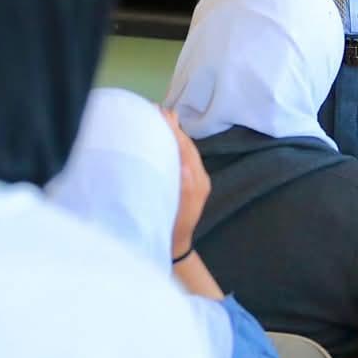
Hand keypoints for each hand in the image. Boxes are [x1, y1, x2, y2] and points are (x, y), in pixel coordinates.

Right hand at [161, 108, 210, 260]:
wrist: (175, 248)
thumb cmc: (171, 231)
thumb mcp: (176, 212)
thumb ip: (184, 189)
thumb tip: (185, 164)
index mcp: (196, 182)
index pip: (185, 149)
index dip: (174, 130)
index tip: (161, 113)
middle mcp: (199, 177)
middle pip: (186, 146)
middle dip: (173, 128)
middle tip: (158, 109)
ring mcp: (196, 180)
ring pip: (185, 150)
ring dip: (173, 134)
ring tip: (160, 117)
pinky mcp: (190, 183)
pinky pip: (183, 159)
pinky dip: (174, 145)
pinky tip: (163, 139)